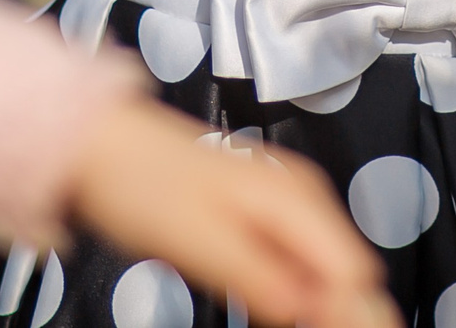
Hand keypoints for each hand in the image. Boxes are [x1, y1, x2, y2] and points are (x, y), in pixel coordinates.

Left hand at [65, 98, 399, 327]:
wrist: (102, 145)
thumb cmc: (140, 180)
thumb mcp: (199, 241)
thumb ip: (261, 278)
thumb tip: (310, 311)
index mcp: (294, 197)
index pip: (353, 270)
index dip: (340, 310)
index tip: (309, 327)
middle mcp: (300, 194)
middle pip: (345, 269)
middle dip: (327, 305)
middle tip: (281, 322)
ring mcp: (283, 201)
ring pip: (322, 267)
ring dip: (308, 299)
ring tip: (270, 315)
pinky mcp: (262, 213)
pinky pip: (296, 259)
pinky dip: (288, 286)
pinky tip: (263, 300)